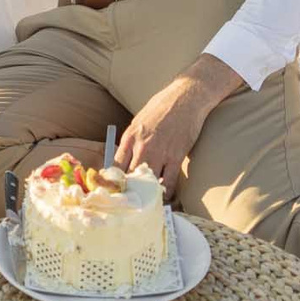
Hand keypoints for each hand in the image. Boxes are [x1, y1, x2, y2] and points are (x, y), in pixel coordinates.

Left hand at [114, 58, 240, 200]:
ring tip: (146, 202)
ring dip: (147, 194)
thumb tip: (125, 159)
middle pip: (129, 178)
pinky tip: (164, 197)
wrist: (186, 98)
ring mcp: (159, 153)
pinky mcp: (176, 157)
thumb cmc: (163, 107)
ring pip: (148, 183)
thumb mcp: (139, 121)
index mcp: (129, 137)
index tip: (115, 191)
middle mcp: (141, 146)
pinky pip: (168, 183)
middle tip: (130, 201)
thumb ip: (132, 141)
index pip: (114, 166)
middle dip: (129, 191)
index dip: (114, 181)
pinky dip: (165, 193)